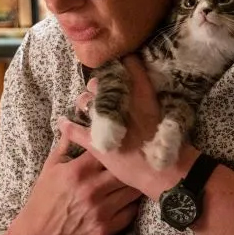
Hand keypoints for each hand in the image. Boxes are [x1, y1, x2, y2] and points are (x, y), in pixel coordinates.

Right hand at [5, 123, 142, 234]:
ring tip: (135, 179)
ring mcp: (101, 210)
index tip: (123, 142)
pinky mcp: (107, 228)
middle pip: (125, 170)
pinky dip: (131, 204)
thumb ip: (66, 145)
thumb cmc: (43, 201)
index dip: (117, 146)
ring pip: (132, 190)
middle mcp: (92, 190)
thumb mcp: (50, 169)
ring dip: (134, 184)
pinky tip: (127, 199)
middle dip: (130, 165)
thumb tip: (71, 121)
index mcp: (77, 172)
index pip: (108, 150)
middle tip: (136, 161)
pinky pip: (131, 211)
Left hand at [61, 54, 187, 200]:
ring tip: (85, 105)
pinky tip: (62, 122)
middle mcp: (121, 102)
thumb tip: (145, 89)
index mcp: (142, 93)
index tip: (120, 65)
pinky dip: (66, 126)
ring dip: (85, 102)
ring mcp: (106, 121)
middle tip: (101, 92)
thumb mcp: (167, 112)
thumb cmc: (171, 143)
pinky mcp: (95, 141)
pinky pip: (73, 130)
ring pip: (85, 101)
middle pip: (100, 82)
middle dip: (98, 86)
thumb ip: (153, 98)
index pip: (130, 65)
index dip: (122, 63)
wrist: (166, 171)